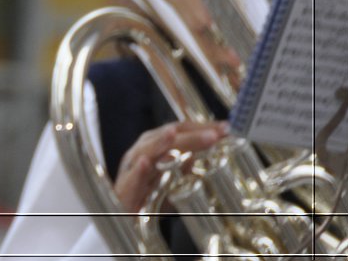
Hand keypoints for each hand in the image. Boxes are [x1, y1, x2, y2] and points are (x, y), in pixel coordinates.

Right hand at [113, 120, 227, 210]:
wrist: (123, 220)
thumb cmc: (147, 199)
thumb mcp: (172, 180)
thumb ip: (184, 164)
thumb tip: (205, 149)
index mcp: (155, 148)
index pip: (178, 131)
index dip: (201, 127)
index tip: (225, 128)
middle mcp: (142, 153)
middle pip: (165, 138)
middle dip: (190, 134)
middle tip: (216, 134)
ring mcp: (131, 169)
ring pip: (146, 151)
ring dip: (161, 143)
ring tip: (175, 134)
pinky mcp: (124, 188)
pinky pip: (131, 177)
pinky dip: (138, 169)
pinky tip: (146, 162)